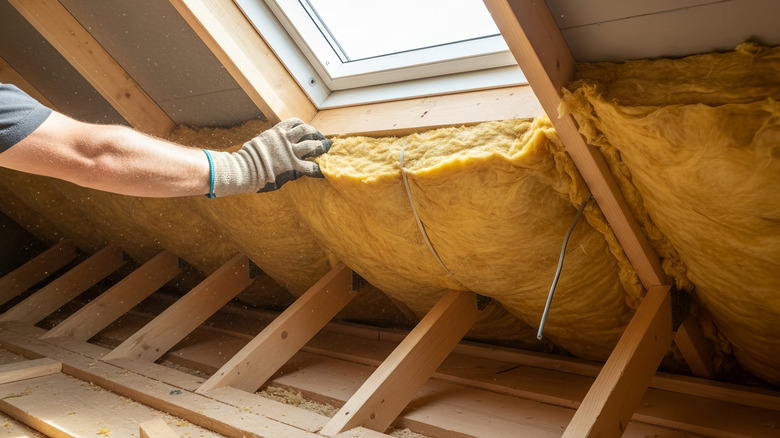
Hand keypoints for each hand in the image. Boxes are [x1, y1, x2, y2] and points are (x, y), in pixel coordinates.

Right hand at [206, 118, 331, 196]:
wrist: (246, 168)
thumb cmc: (248, 158)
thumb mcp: (259, 142)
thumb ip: (269, 140)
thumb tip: (269, 142)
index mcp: (277, 131)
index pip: (295, 122)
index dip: (304, 125)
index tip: (308, 129)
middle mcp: (285, 139)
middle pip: (306, 130)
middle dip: (315, 133)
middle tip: (321, 138)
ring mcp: (290, 152)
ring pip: (311, 144)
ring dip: (320, 145)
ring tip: (326, 147)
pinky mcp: (293, 166)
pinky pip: (310, 166)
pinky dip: (318, 167)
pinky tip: (323, 169)